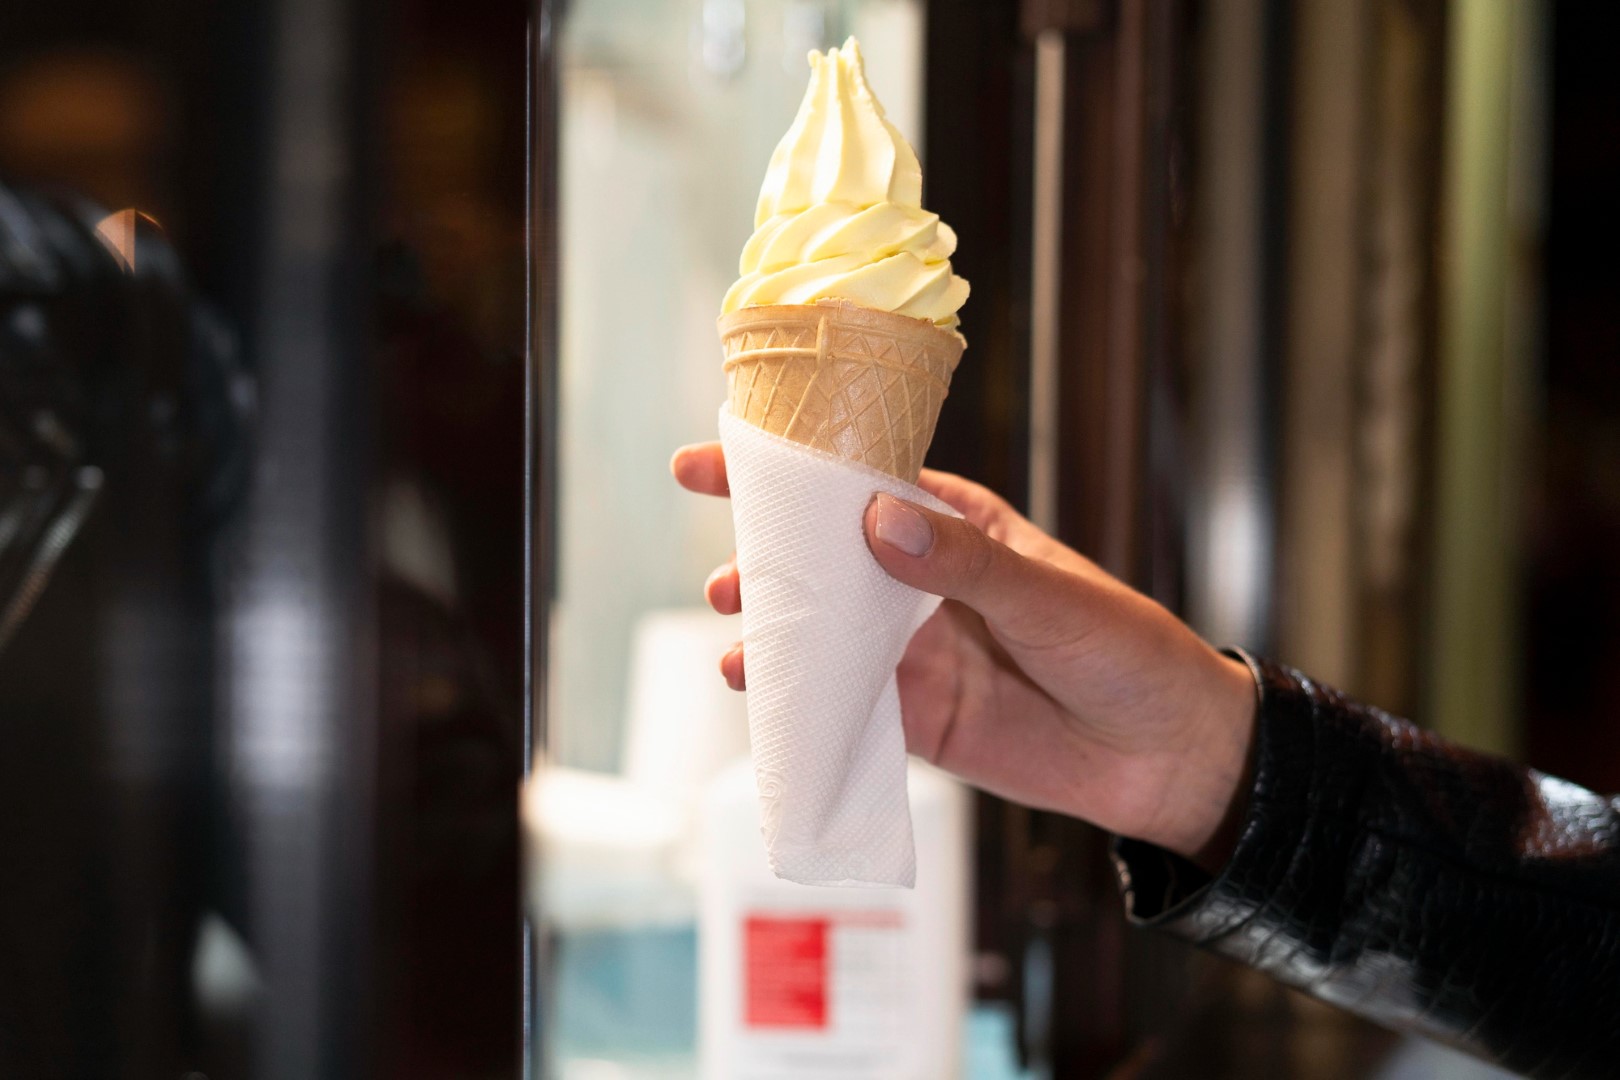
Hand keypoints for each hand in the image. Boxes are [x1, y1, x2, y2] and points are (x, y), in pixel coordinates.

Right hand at [671, 443, 1257, 872]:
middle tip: (725, 578)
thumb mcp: (1050, 596)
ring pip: (824, 632)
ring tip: (736, 635)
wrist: (1167, 759)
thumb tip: (875, 521)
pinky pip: (844, 703)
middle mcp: (922, 584)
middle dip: (764, 561)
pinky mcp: (914, 717)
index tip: (715, 460)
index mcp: (957, 526)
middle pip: (824, 560)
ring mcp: (913, 652)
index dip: (789, 472)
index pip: (860, 484)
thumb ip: (964, 564)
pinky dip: (799, 696)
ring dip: (774, 631)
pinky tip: (762, 691)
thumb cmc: (1126, 651)